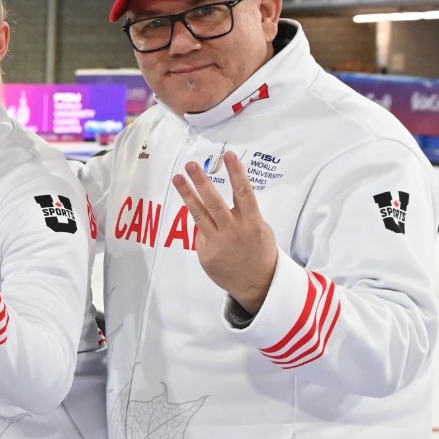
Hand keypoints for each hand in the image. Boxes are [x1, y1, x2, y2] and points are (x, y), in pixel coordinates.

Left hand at [171, 151, 277, 312]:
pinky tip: (208, 229)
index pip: (244, 193)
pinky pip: (200, 232)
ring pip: (199, 214)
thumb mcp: (261, 229)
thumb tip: (224, 200)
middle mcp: (234, 231)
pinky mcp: (205, 253)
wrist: (257, 283)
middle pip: (214, 202)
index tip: (229, 155)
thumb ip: (244, 214)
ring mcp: (217, 242)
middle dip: (202, 181)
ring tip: (177, 178)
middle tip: (190, 165)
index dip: (237, 173)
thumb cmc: (259, 250)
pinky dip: (202, 226)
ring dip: (187, 194)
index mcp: (252, 223)